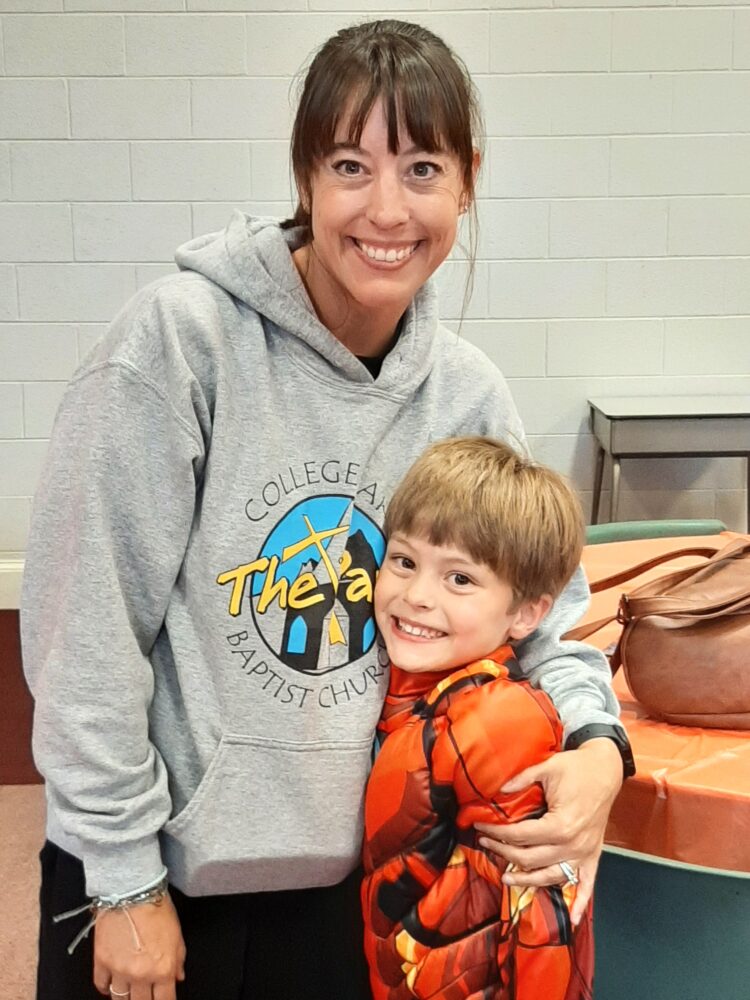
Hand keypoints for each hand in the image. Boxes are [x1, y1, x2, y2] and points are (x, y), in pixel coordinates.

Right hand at [93, 894, 185, 999]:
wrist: (132, 891)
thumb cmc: (157, 908)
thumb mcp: (177, 934)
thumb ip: (178, 959)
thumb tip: (178, 976)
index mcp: (163, 969)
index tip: (163, 999)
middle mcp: (140, 975)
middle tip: (145, 995)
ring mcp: (119, 970)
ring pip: (120, 998)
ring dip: (125, 997)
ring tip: (129, 993)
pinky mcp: (101, 962)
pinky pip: (101, 985)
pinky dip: (106, 988)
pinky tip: (111, 985)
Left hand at [475, 738, 622, 924]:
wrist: (605, 769)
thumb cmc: (576, 767)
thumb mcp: (547, 767)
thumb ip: (521, 779)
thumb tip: (499, 790)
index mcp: (560, 825)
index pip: (520, 836)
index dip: (496, 833)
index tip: (480, 827)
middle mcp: (572, 845)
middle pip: (530, 859)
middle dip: (503, 852)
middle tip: (485, 844)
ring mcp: (583, 854)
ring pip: (550, 876)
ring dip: (527, 880)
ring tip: (506, 877)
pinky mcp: (593, 856)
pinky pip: (587, 885)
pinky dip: (581, 903)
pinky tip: (574, 919)